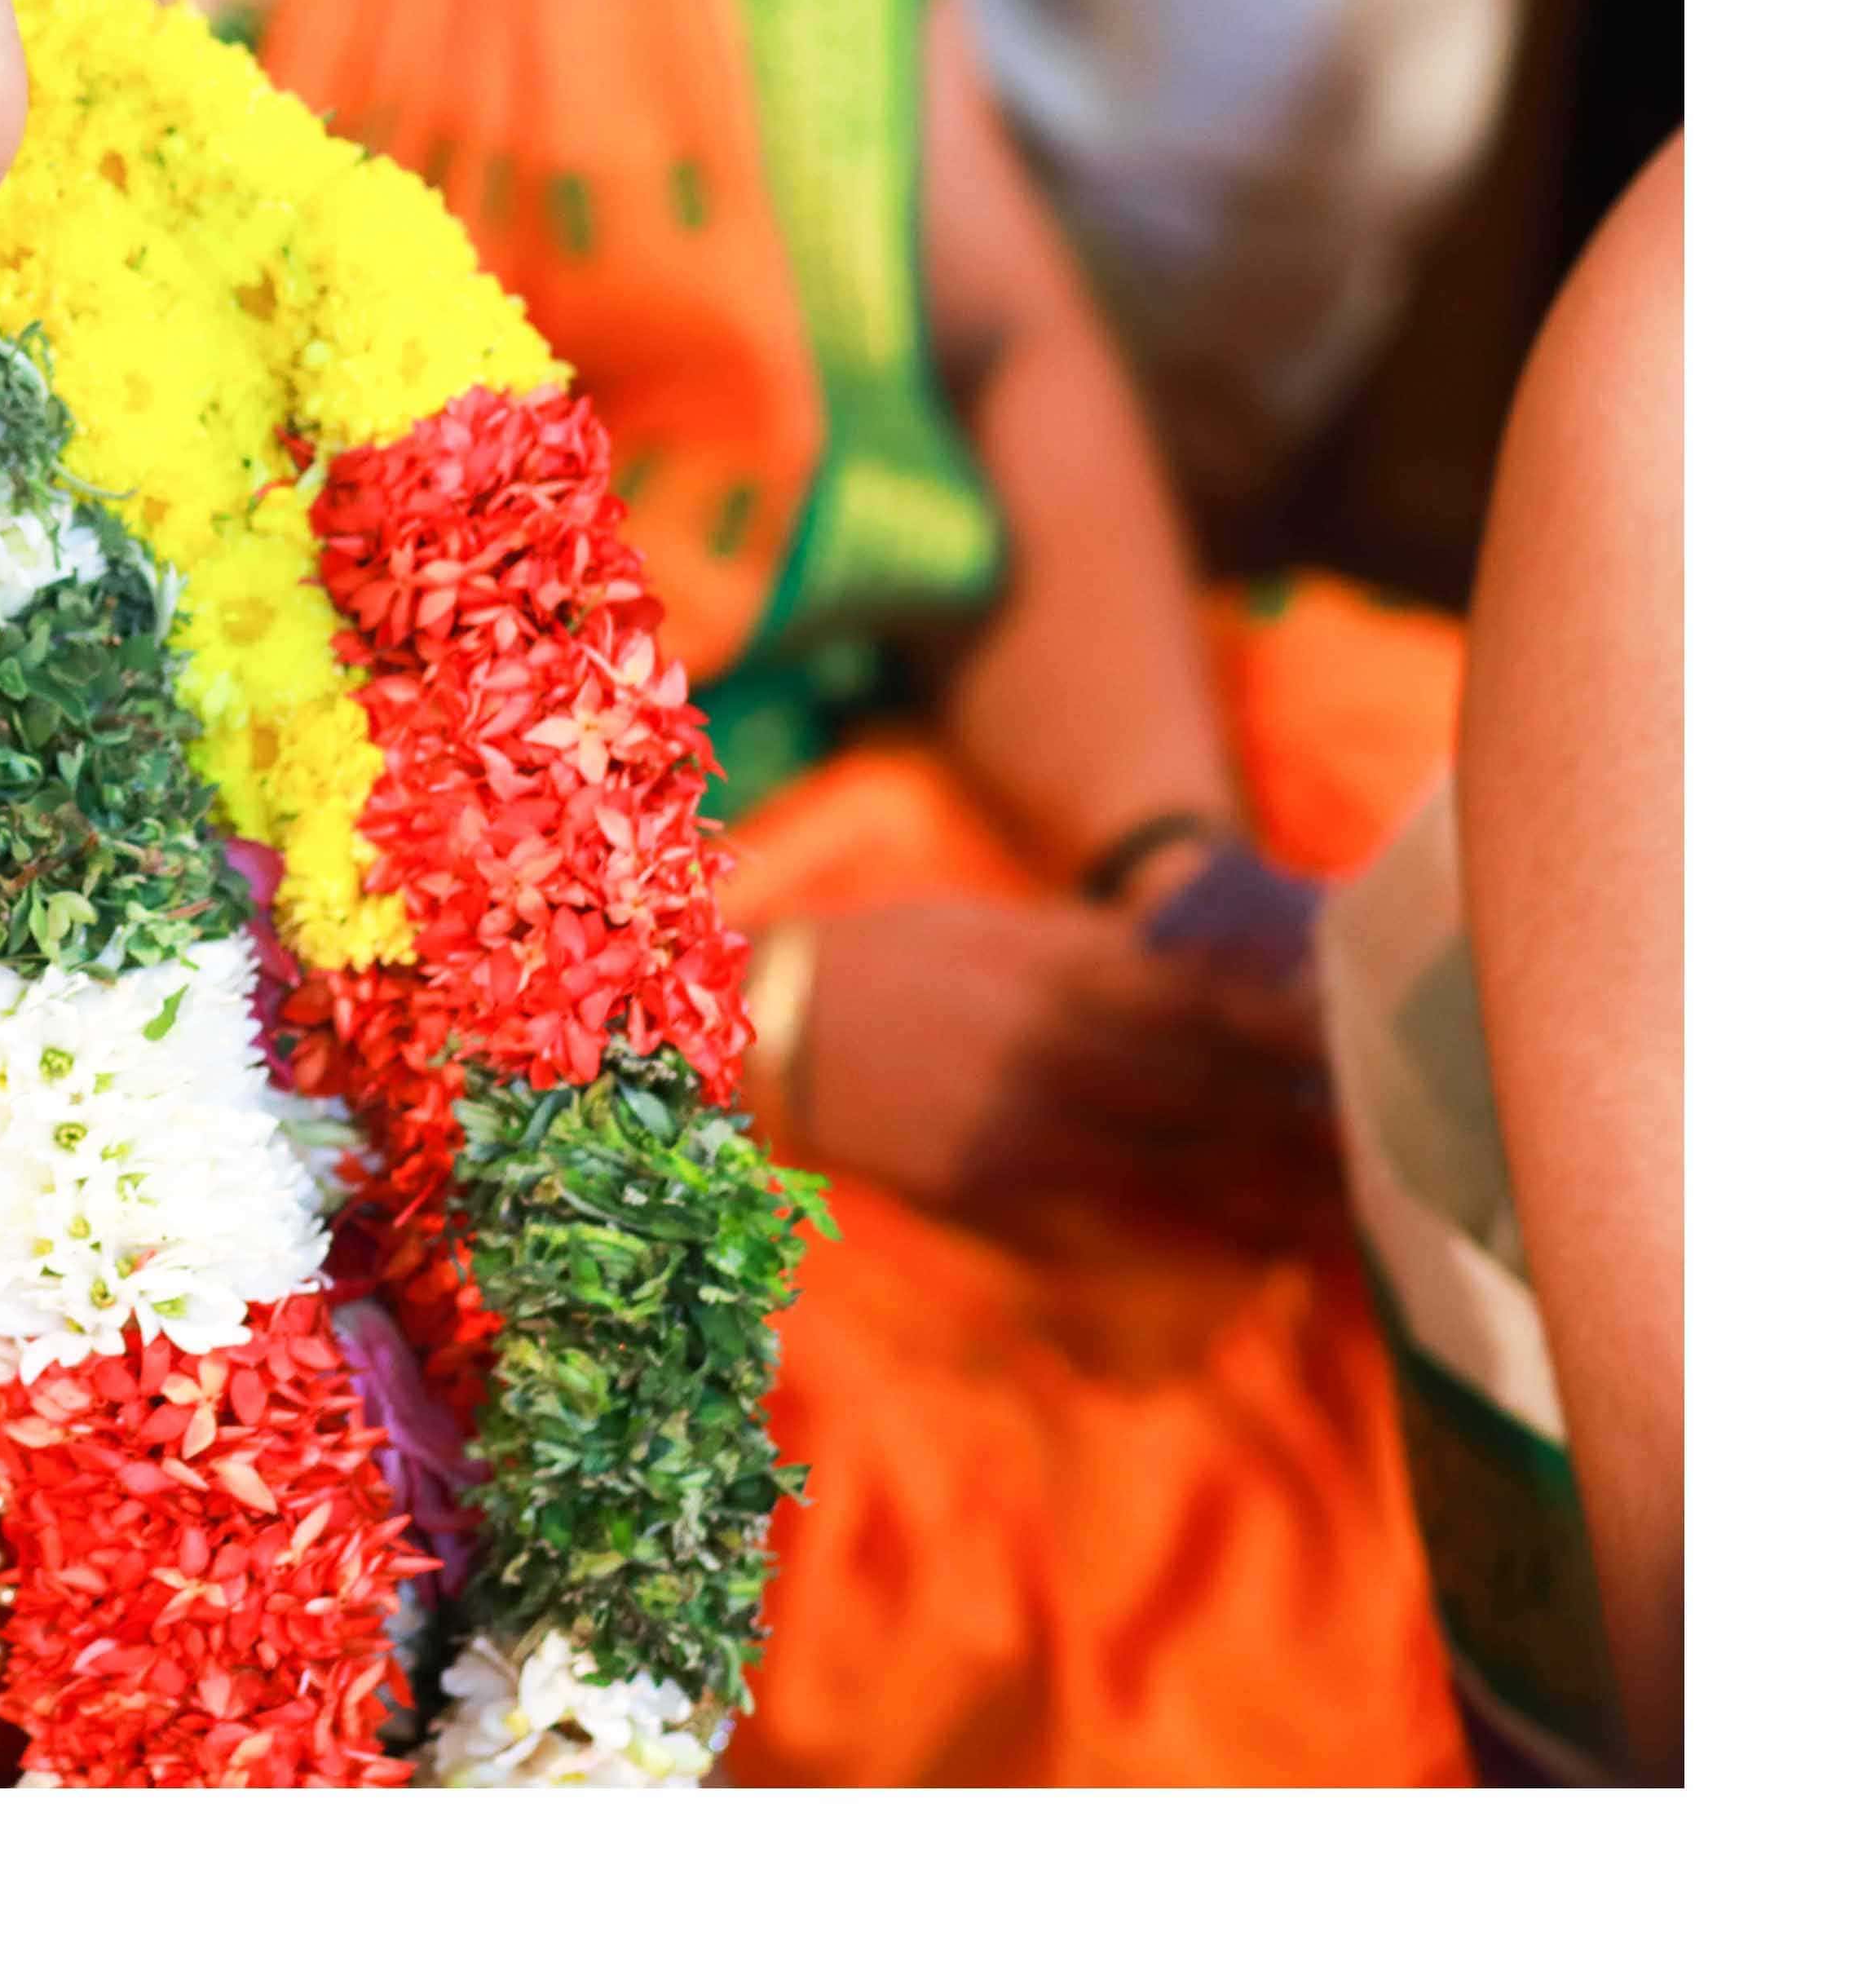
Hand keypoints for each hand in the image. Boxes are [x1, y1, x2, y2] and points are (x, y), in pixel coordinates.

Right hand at [795, 895, 1341, 1252]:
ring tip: (1362, 1218)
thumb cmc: (898, 958)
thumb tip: (1228, 974)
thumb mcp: (1008, 927)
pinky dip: (1195, 1246)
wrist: (773, 1028)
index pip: (1221, 1009)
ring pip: (1187, 1177)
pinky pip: (1116, 1231)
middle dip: (1319, 1132)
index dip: (1307, 1036)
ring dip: (1283, 1202)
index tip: (1376, 1050)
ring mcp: (1032, 1136)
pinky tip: (1256, 1255)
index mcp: (1068, 979)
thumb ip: (1115, 954)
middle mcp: (1065, 1060)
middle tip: (1409, 1153)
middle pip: (1224, 1103)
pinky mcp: (998, 1197)